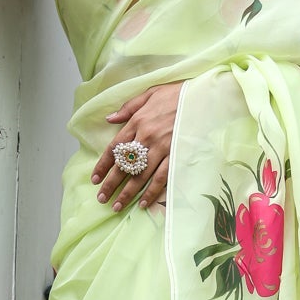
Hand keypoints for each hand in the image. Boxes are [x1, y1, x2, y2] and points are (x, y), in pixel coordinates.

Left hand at [94, 83, 182, 211]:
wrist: (204, 96)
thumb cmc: (177, 94)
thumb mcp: (150, 93)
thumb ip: (128, 107)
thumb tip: (109, 119)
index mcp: (137, 121)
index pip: (114, 147)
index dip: (103, 165)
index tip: (95, 179)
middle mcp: (146, 137)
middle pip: (124, 165)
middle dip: (111, 184)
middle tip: (102, 199)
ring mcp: (162, 148)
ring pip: (140, 176)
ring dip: (127, 193)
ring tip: (116, 206)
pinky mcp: (177, 155)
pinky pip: (161, 177)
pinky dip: (151, 192)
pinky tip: (143, 203)